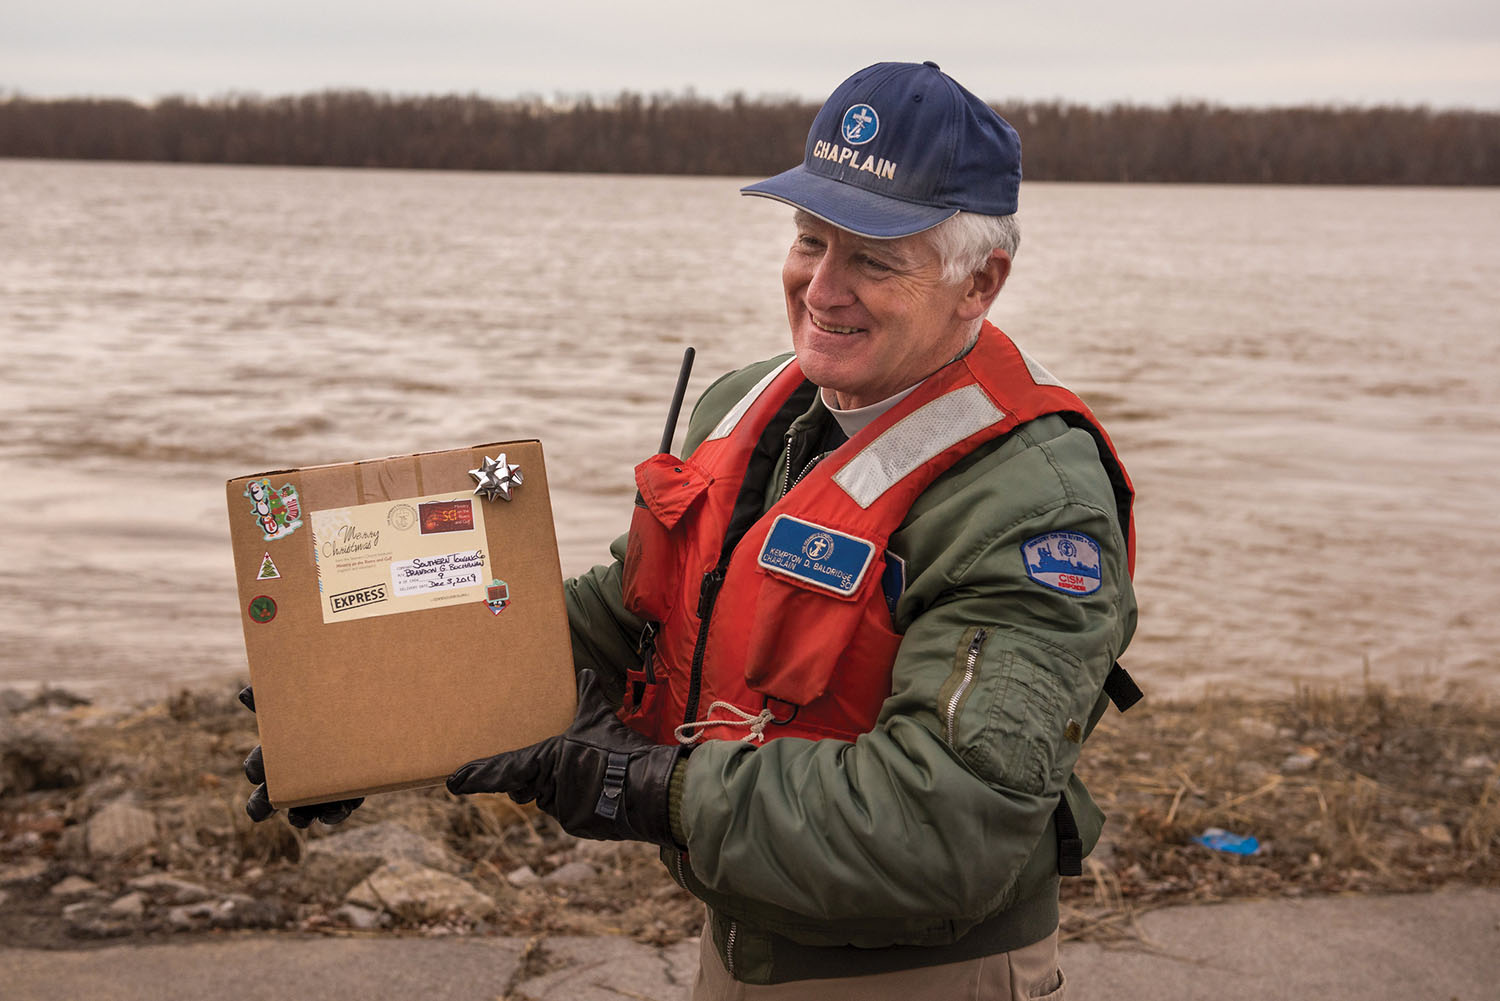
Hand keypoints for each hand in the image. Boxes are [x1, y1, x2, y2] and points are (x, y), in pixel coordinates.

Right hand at [238, 685, 363, 828]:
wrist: (371, 712)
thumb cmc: (328, 703)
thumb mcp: (305, 697)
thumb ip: (277, 697)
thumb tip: (244, 694)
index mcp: (280, 752)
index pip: (258, 765)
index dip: (256, 769)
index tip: (256, 773)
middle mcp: (295, 775)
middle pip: (270, 797)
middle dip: (262, 805)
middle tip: (260, 813)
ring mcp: (319, 787)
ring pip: (303, 810)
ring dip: (301, 815)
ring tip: (301, 818)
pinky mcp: (346, 793)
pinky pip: (338, 808)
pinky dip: (336, 811)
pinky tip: (339, 808)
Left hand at [446, 669, 687, 847]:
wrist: (646, 787)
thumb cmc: (619, 750)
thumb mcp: (600, 719)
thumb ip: (588, 697)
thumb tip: (586, 673)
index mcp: (545, 760)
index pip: (501, 770)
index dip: (475, 776)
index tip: (451, 782)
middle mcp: (547, 787)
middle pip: (529, 788)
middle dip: (536, 781)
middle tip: (554, 770)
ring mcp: (562, 810)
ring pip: (553, 800)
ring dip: (565, 791)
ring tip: (595, 777)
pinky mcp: (578, 826)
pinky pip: (573, 815)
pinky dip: (583, 805)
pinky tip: (603, 793)